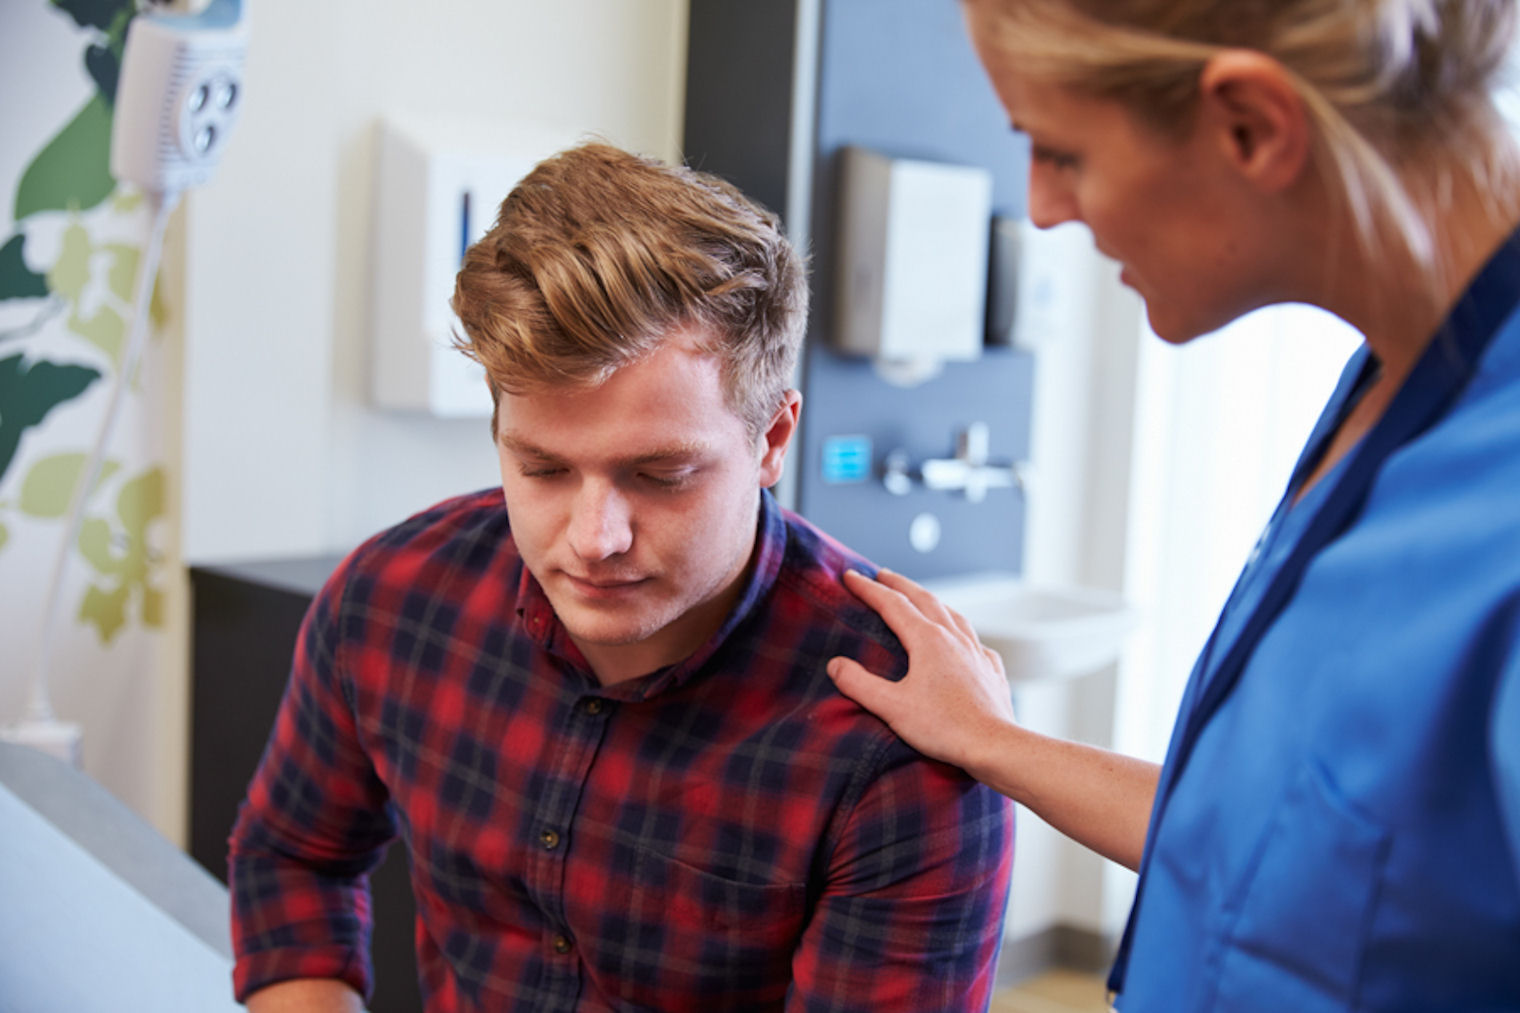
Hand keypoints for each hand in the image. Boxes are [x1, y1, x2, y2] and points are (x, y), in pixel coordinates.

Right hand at [828, 568, 1017, 773]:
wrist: (995, 745)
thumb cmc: (945, 728)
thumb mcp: (892, 707)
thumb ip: (859, 684)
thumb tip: (836, 665)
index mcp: (928, 640)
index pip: (892, 604)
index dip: (868, 588)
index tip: (850, 575)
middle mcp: (954, 638)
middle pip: (924, 599)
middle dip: (900, 584)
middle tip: (882, 574)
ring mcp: (976, 652)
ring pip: (952, 614)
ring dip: (931, 600)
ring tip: (920, 597)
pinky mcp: (990, 671)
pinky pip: (974, 641)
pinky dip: (961, 631)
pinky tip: (962, 639)